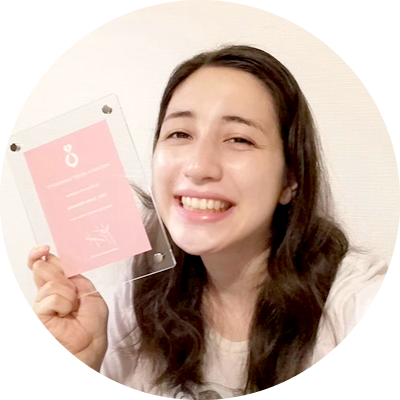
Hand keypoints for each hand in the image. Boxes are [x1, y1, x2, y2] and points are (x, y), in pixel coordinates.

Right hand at [28, 245, 108, 363]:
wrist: (93, 339)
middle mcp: (48, 289)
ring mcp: (42, 301)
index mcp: (60, 281)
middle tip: (73, 291)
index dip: (39, 253)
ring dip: (68, 295)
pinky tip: (66, 314)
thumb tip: (56, 262)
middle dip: (60, 276)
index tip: (45, 248)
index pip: (43, 262)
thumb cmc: (92, 317)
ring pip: (51, 283)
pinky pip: (51, 299)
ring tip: (73, 307)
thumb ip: (74, 275)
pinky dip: (64, 305)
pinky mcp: (40, 314)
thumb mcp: (89, 289)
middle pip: (42, 268)